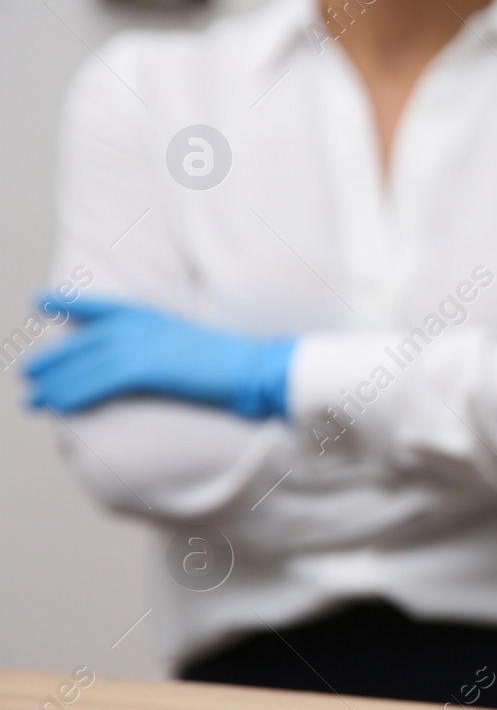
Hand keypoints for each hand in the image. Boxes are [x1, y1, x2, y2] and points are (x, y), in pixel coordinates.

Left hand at [25, 296, 294, 418]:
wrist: (256, 369)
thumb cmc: (231, 366)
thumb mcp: (187, 347)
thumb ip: (159, 349)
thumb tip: (136, 368)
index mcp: (153, 316)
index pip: (102, 307)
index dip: (69, 303)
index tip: (41, 302)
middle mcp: (142, 325)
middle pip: (83, 343)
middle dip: (52, 362)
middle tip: (28, 378)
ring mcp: (143, 343)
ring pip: (84, 365)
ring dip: (54, 385)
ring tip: (34, 401)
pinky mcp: (146, 366)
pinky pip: (98, 382)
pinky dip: (74, 395)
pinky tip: (58, 407)